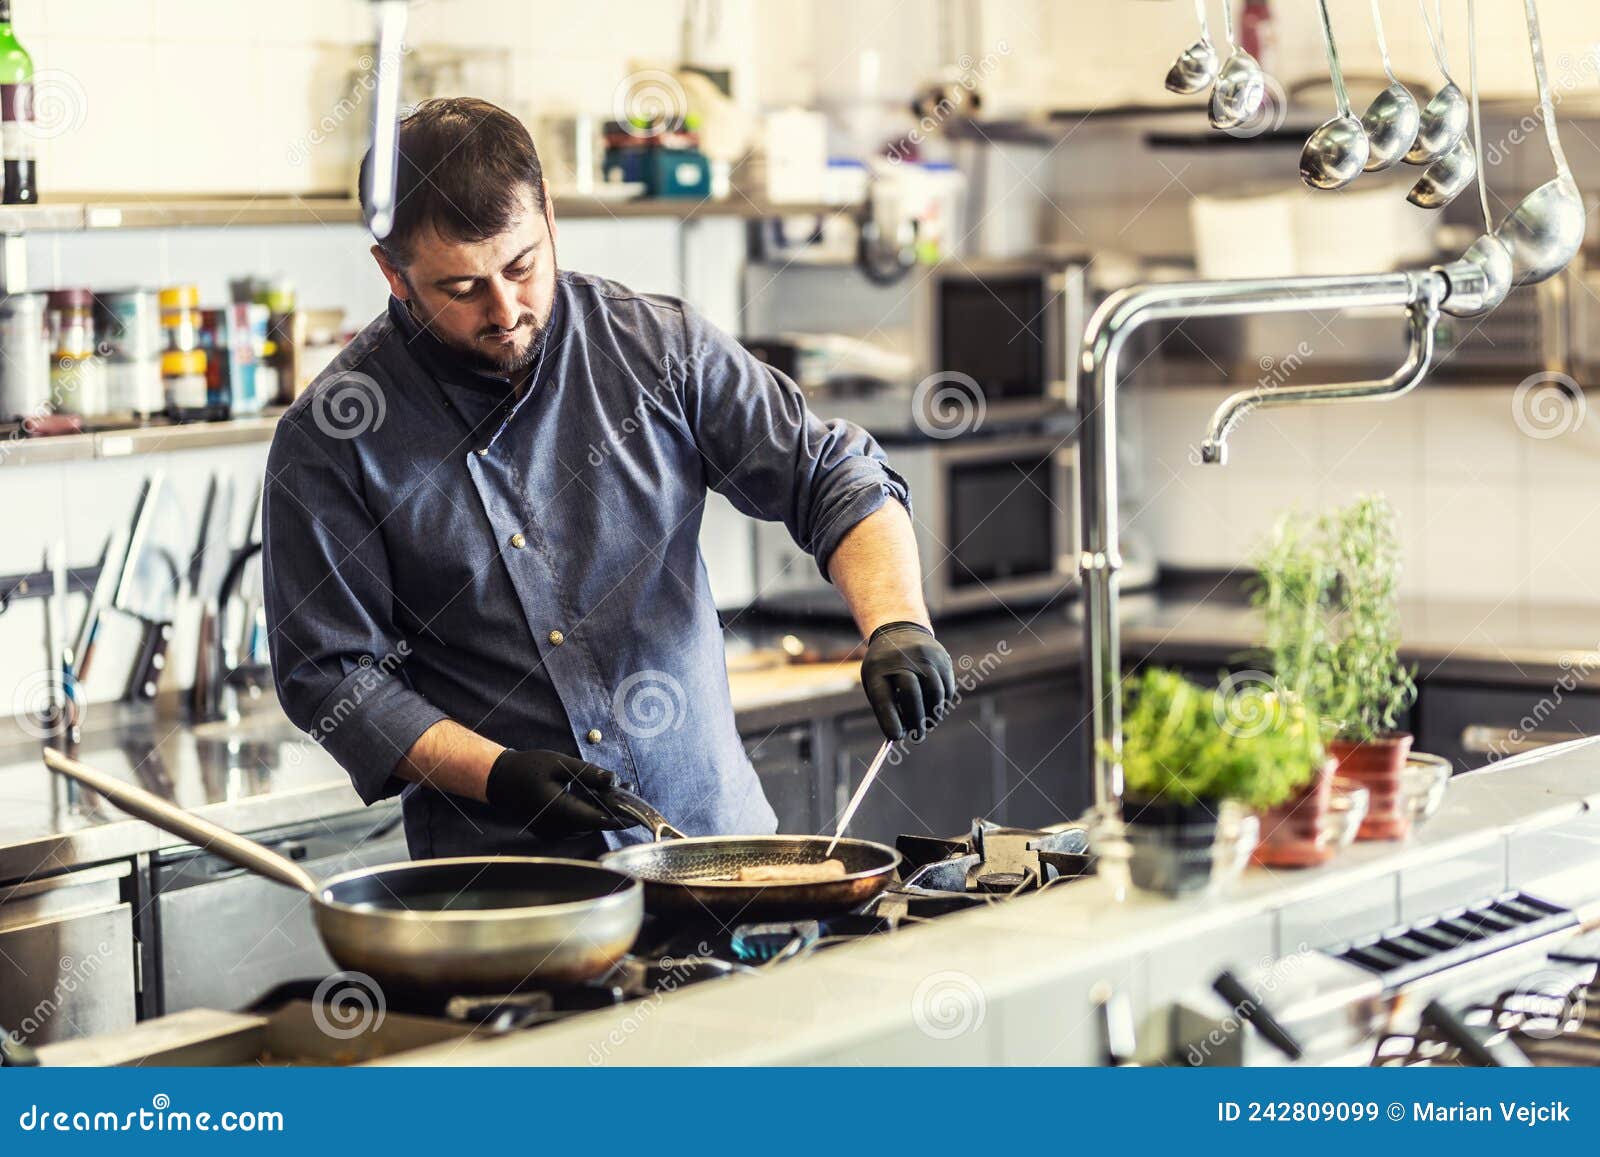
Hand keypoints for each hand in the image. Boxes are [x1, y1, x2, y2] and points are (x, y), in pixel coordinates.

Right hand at [484, 749, 630, 836]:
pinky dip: (590, 811)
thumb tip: (615, 779)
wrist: (501, 781)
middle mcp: (557, 828)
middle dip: (616, 809)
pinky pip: (578, 824)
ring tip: (618, 789)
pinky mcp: (553, 831)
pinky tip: (598, 796)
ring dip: (604, 809)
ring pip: (588, 824)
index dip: (621, 818)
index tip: (639, 814)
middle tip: (630, 790)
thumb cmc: (528, 768)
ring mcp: (554, 832)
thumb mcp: (559, 764)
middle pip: (596, 822)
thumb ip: (588, 772)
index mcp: (559, 810)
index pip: (598, 820)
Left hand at [860, 621, 955, 740]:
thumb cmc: (884, 667)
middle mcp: (902, 659)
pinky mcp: (942, 659)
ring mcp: (925, 656)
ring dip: (932, 715)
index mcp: (878, 668)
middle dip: (916, 719)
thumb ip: (886, 707)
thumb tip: (901, 735)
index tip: (896, 737)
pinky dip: (941, 705)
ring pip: (934, 693)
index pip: (883, 697)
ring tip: (927, 725)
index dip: (890, 719)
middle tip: (917, 736)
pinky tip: (934, 710)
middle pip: (912, 692)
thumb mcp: (875, 681)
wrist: (901, 631)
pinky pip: (947, 689)